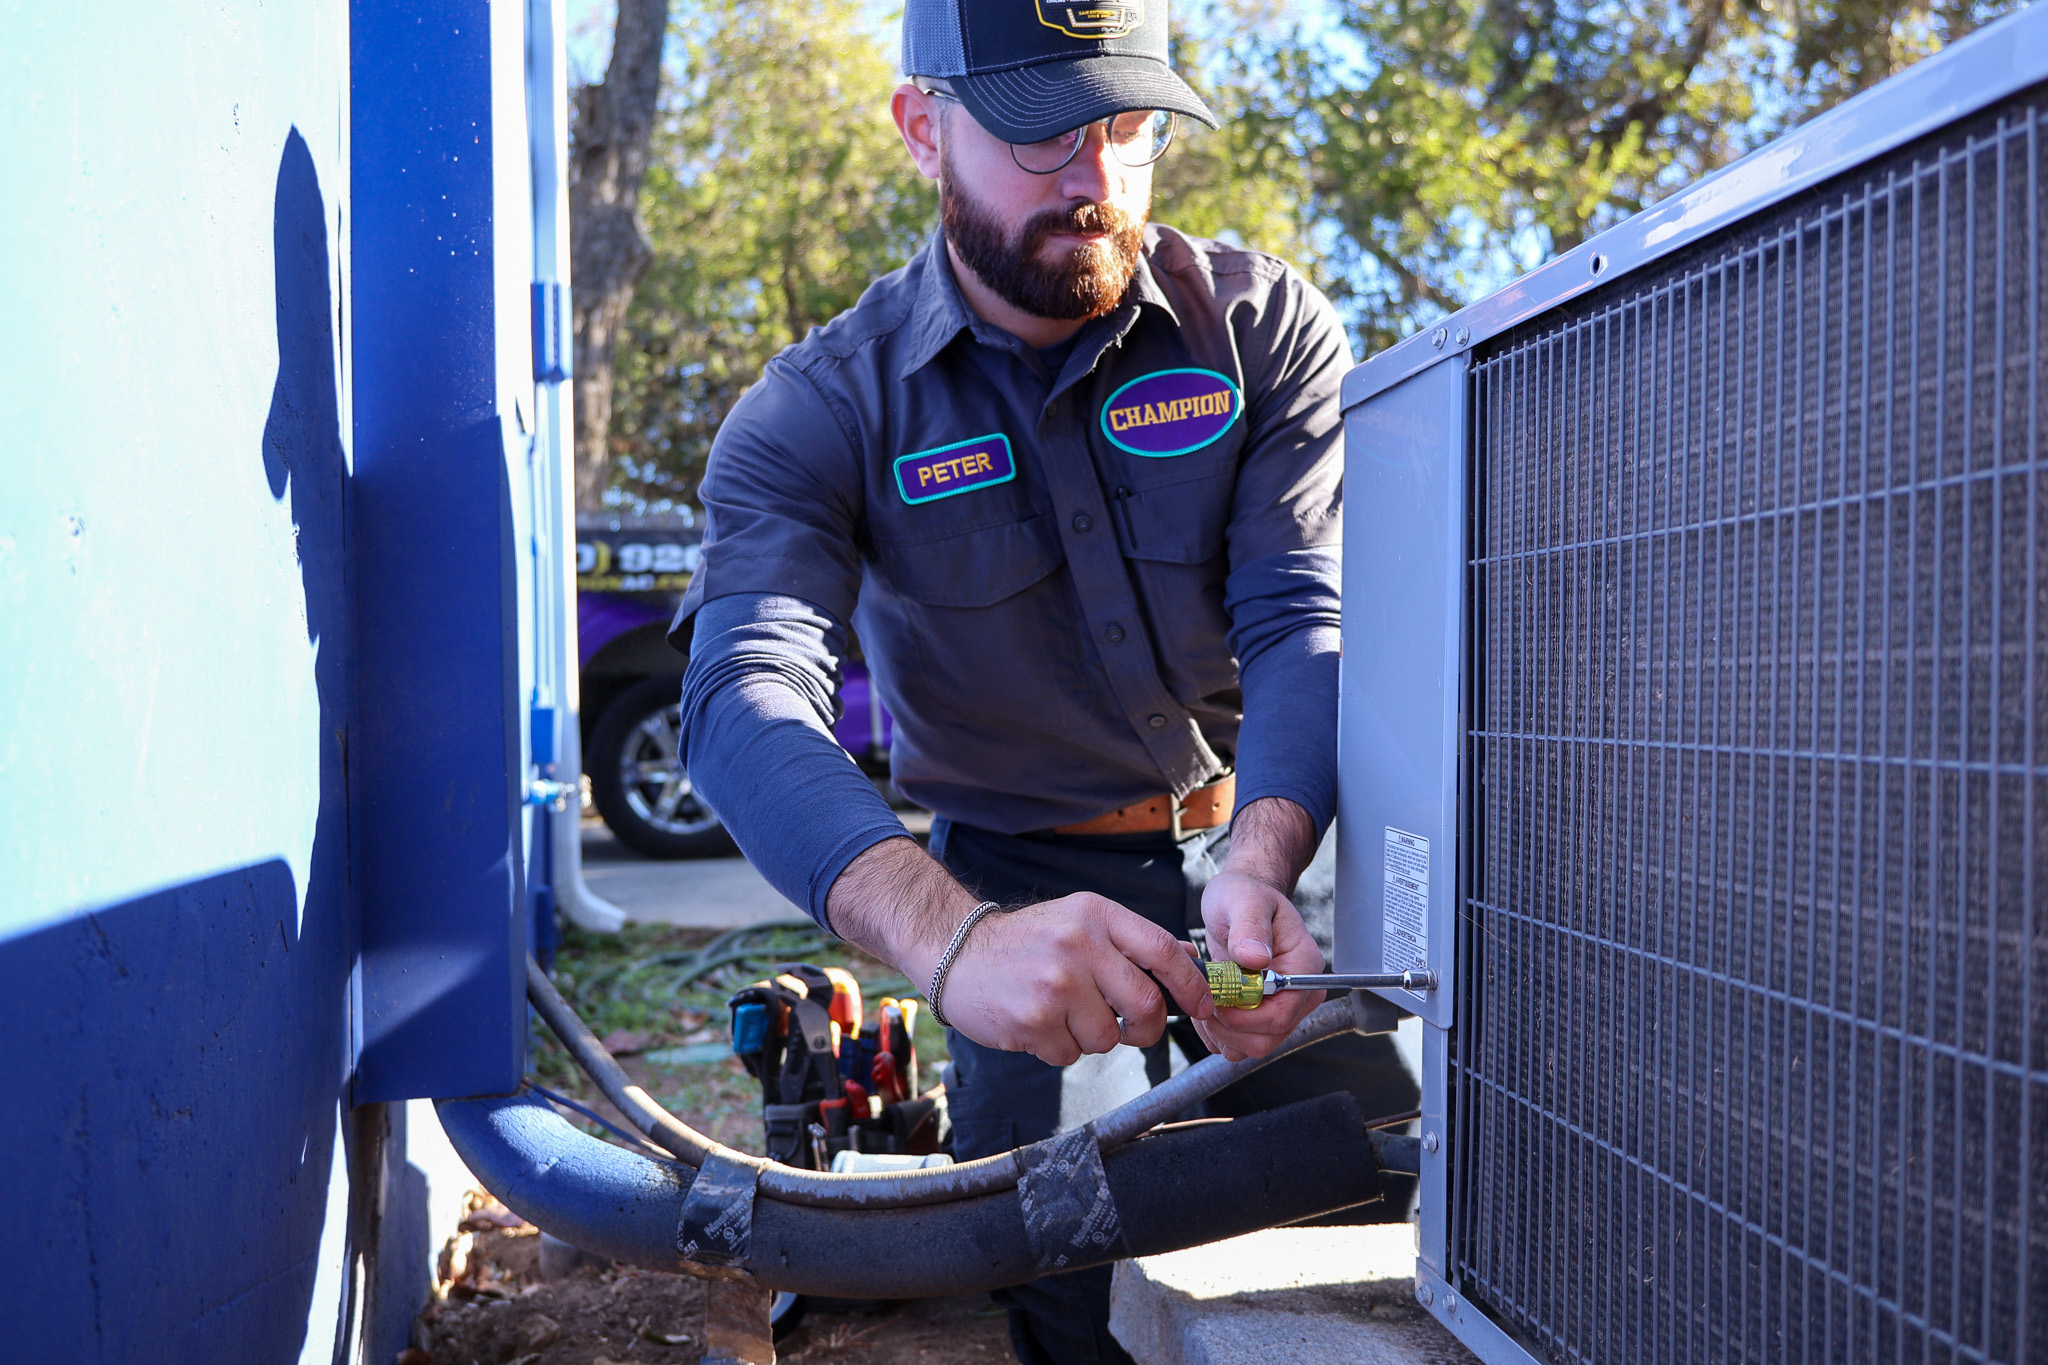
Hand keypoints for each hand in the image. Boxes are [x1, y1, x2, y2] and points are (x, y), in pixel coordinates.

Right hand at [934, 894, 1214, 1065]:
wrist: (956, 950)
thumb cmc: (1028, 941)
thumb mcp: (1081, 921)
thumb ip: (1132, 941)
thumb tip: (1189, 961)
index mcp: (1097, 915)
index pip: (1163, 951)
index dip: (1192, 985)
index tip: (1203, 1006)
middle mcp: (1079, 945)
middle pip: (1146, 1004)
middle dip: (1147, 1027)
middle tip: (1133, 1028)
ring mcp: (1055, 984)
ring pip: (1108, 1037)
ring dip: (1092, 1037)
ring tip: (1063, 1014)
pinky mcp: (1034, 1020)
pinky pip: (1071, 1054)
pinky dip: (1060, 1048)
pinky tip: (1038, 1022)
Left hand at [1192, 797, 1325, 1061]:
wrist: (1240, 903)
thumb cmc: (1245, 896)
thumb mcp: (1244, 901)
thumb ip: (1250, 927)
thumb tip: (1255, 958)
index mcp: (1304, 969)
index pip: (1280, 1015)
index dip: (1243, 1016)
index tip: (1217, 996)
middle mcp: (1299, 995)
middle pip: (1266, 1039)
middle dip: (1227, 1025)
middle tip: (1206, 995)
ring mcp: (1282, 1009)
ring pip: (1251, 1046)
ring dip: (1220, 1030)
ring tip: (1206, 995)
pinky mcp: (1262, 1018)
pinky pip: (1238, 1044)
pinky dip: (1217, 1032)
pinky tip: (1209, 1002)